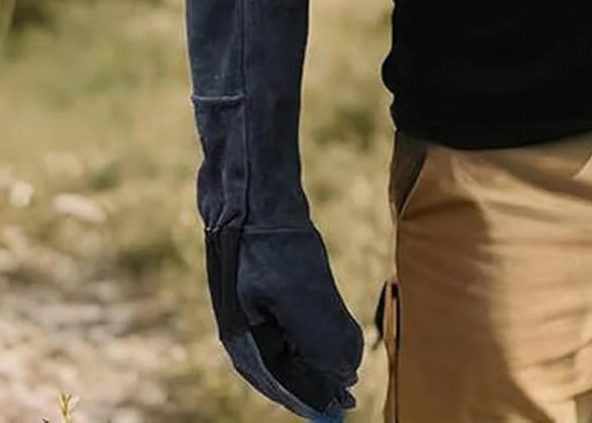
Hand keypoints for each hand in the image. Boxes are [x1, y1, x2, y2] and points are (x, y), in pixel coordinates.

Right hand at [207, 224, 363, 420]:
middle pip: (284, 371)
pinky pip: (287, 324)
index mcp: (244, 341)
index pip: (284, 386)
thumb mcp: (302, 290)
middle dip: (316, 384)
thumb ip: (323, 335)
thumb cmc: (270, 240)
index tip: (343, 409)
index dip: (315, 399)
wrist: (248, 190)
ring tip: (344, 369)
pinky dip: (308, 336)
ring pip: (287, 348)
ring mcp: (249, 309)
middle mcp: (243, 331)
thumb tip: (347, 373)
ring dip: (315, 360)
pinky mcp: (261, 287)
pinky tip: (327, 333)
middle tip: (348, 394)